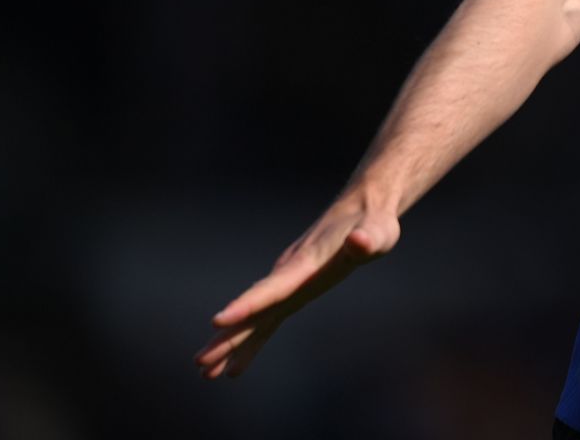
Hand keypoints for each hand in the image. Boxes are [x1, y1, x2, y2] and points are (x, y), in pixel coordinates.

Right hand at [194, 195, 399, 379]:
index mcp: (304, 264)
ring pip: (253, 317)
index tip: (219, 321)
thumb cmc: (373, 224)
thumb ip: (368, 238)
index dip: (246, 305)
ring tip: (203, 371)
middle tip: (200, 363)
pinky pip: (266, 317)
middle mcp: (288, 274)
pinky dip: (250, 339)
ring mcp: (288, 282)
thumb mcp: (378, 232)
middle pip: (252, 309)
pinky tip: (234, 366)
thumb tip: (360, 240)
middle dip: (227, 336)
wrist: (361, 208)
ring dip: (229, 342)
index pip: (272, 288)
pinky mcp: (294, 288)